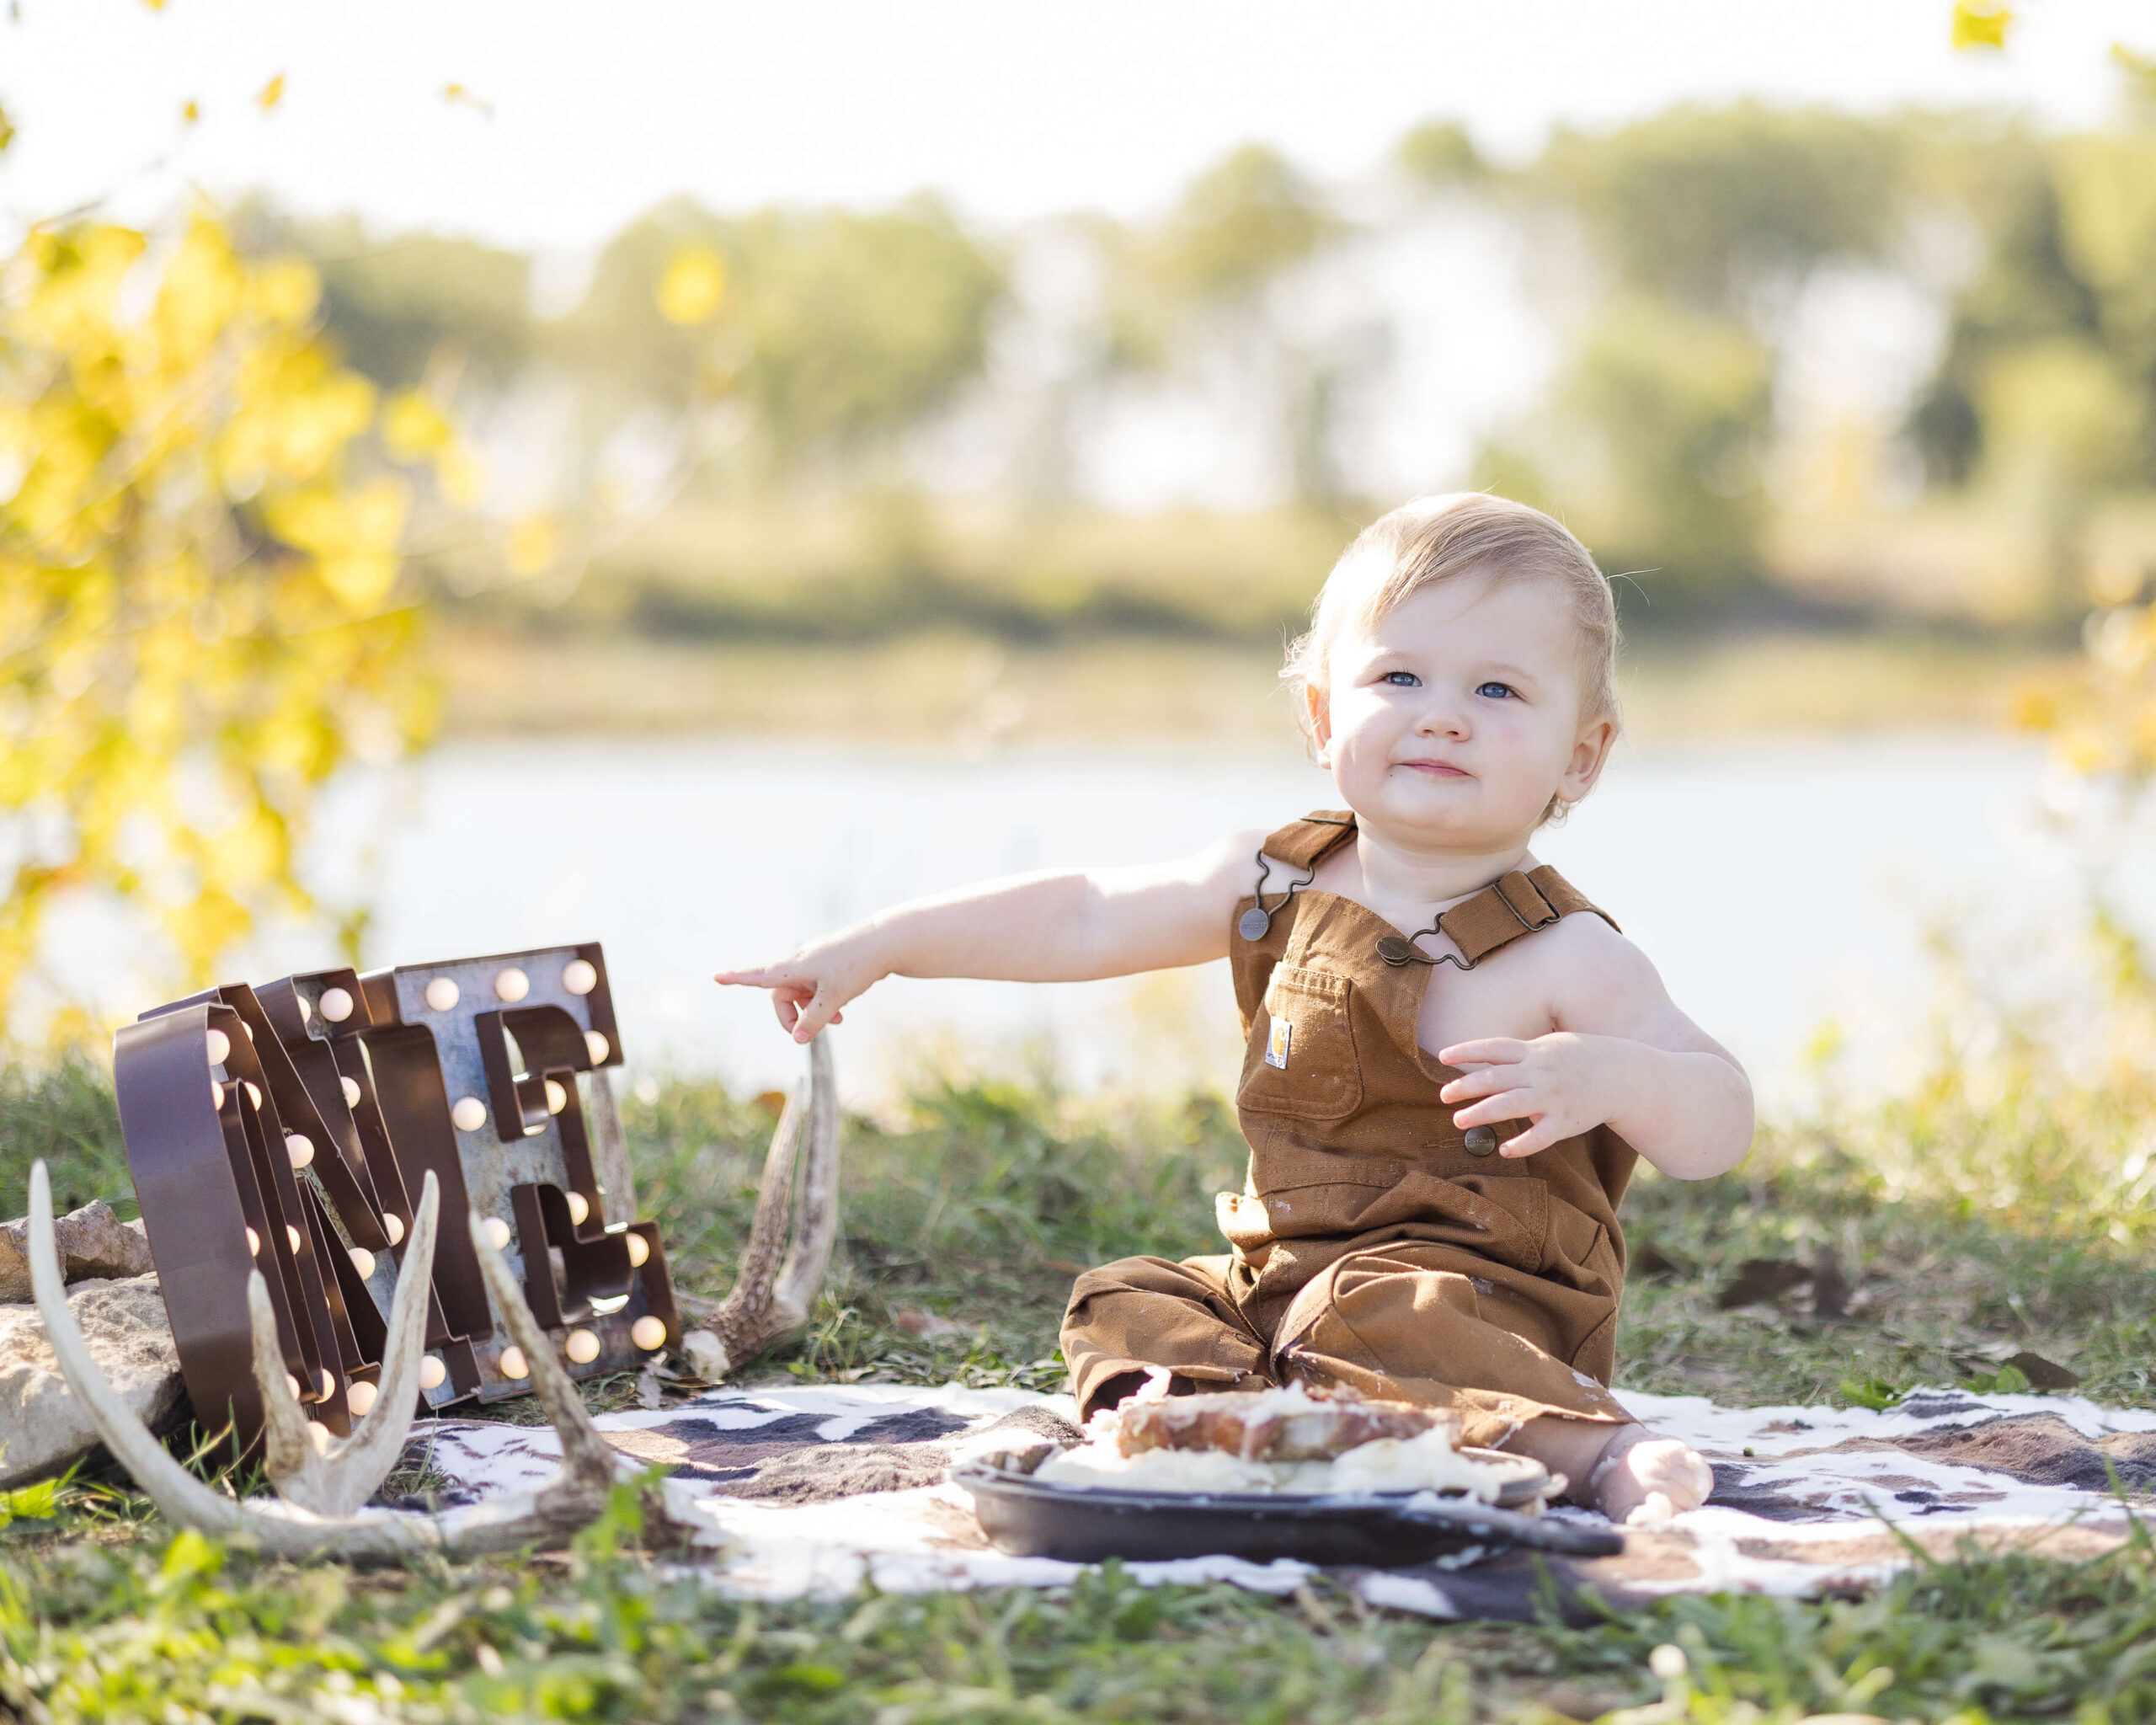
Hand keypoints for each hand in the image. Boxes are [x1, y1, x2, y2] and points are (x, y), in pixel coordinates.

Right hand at [714, 932, 880, 1042]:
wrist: (885, 942)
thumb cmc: (856, 965)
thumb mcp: (834, 997)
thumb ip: (813, 1020)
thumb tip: (796, 1039)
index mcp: (795, 966)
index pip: (759, 976)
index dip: (737, 979)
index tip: (716, 977)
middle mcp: (800, 962)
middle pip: (782, 995)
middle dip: (794, 1016)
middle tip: (812, 1032)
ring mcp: (814, 962)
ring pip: (802, 993)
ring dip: (813, 1010)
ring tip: (838, 1019)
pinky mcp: (828, 964)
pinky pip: (816, 987)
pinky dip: (824, 1001)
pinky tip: (842, 1009)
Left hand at [1435, 1033, 1623, 1157]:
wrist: (1622, 1076)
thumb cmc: (1579, 1058)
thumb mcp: (1550, 1045)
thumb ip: (1519, 1053)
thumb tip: (1485, 1059)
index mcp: (1534, 1052)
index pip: (1494, 1048)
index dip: (1467, 1051)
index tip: (1442, 1057)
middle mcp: (1540, 1073)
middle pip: (1496, 1078)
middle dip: (1466, 1087)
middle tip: (1443, 1096)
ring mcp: (1552, 1098)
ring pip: (1511, 1105)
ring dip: (1482, 1113)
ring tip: (1458, 1120)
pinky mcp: (1565, 1122)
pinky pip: (1541, 1136)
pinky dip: (1523, 1144)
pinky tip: (1504, 1150)